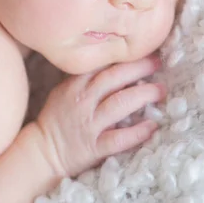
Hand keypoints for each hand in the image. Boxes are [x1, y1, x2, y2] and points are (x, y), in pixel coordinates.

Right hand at [36, 55, 165, 176]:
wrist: (43, 153)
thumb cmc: (56, 119)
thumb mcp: (64, 91)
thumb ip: (85, 78)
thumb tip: (114, 64)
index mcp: (74, 85)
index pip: (101, 64)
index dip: (123, 56)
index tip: (142, 49)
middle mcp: (82, 101)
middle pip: (113, 79)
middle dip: (139, 68)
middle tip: (158, 63)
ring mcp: (89, 124)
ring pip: (119, 104)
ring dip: (143, 95)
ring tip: (160, 91)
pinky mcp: (94, 147)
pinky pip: (119, 138)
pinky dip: (137, 132)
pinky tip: (152, 126)